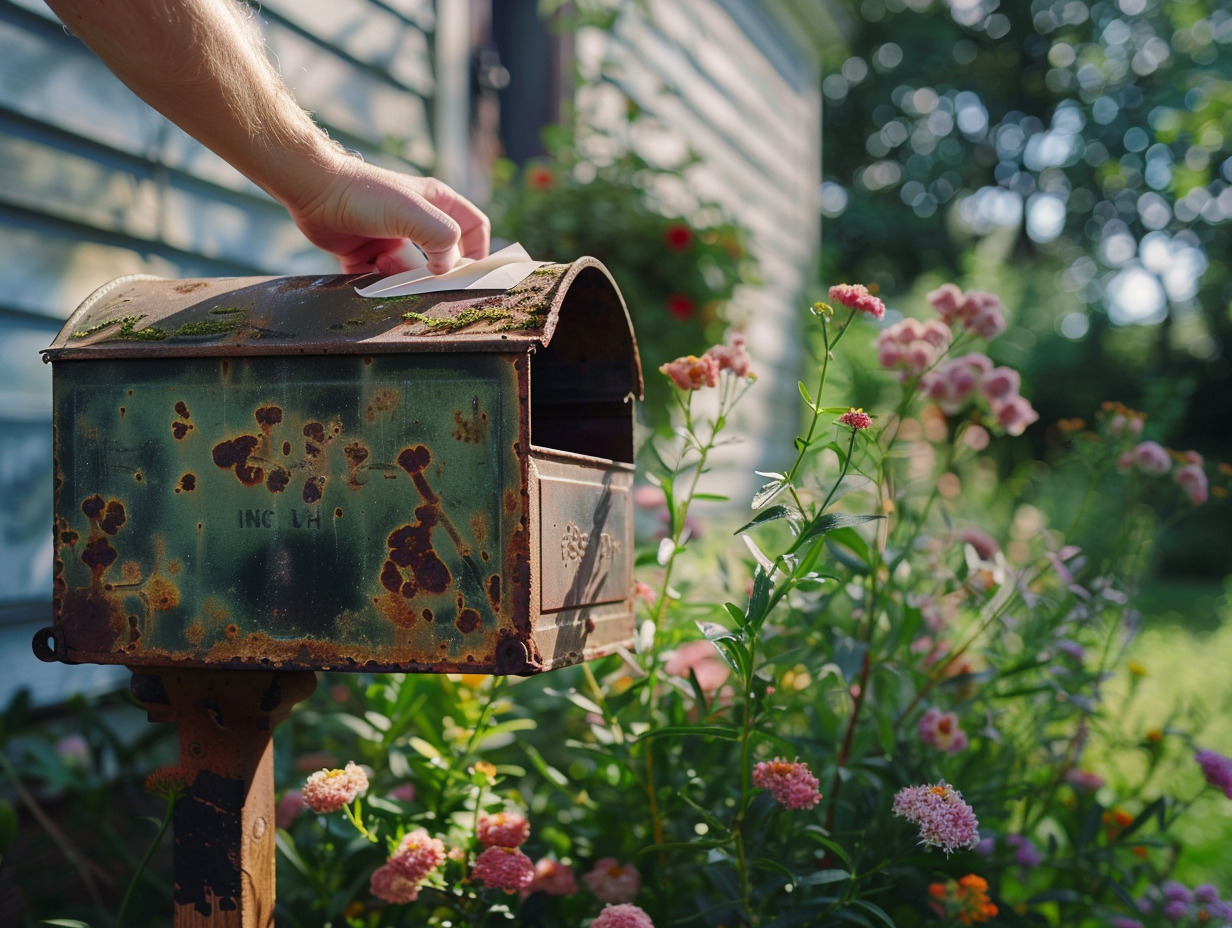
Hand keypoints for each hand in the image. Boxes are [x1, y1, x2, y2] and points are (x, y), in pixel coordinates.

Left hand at [284, 157, 490, 275]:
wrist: (315, 191)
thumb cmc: (366, 194)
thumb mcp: (414, 212)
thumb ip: (442, 238)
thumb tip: (445, 268)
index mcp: (437, 204)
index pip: (474, 227)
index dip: (478, 251)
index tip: (469, 274)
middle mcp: (418, 221)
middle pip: (442, 259)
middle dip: (431, 272)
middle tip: (420, 277)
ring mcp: (394, 239)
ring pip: (411, 273)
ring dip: (398, 275)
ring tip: (381, 263)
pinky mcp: (370, 254)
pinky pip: (383, 279)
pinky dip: (375, 281)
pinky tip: (365, 268)